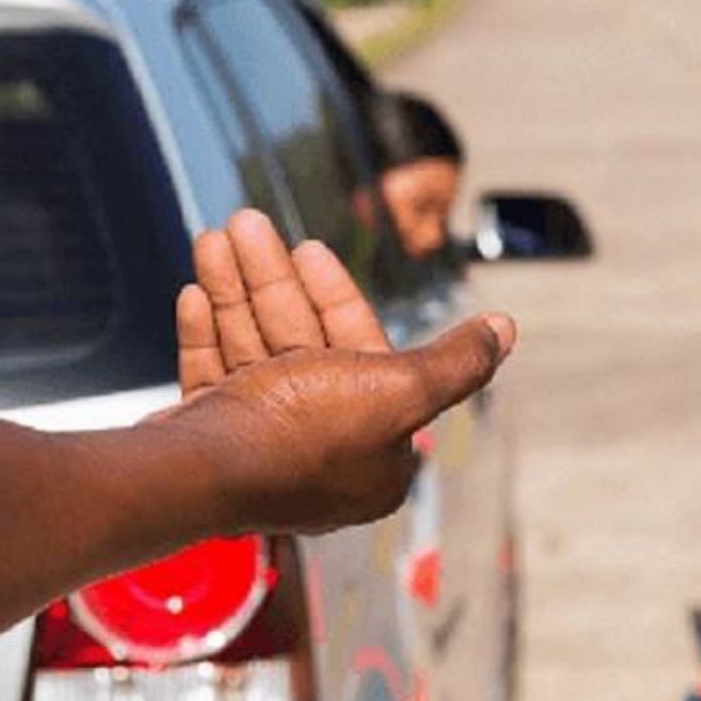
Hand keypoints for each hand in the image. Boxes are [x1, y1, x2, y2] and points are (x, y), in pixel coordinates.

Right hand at [165, 210, 515, 533]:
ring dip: (235, 288)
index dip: (335, 295)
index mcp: (371, 452)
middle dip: (273, 278)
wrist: (196, 477)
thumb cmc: (300, 435)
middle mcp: (317, 451)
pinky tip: (196, 290)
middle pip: (299, 343)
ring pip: (251, 349)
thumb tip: (505, 331)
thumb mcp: (399, 392)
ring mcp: (259, 447)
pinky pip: (212, 375)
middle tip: (247, 223)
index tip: (310, 247)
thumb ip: (456, 362)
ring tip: (216, 235)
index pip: (361, 353)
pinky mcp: (211, 441)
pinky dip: (206, 331)